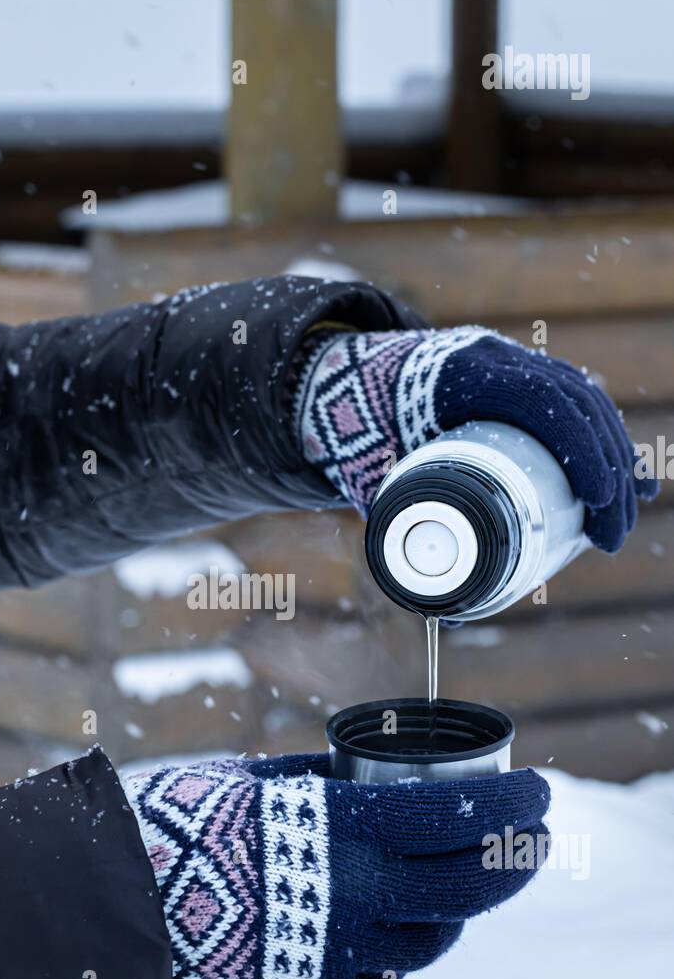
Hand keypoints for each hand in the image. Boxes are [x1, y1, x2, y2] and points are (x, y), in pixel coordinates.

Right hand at [124, 753, 549, 978]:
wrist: (118, 910)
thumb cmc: (179, 824)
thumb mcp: (256, 780)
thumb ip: (322, 784)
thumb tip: (367, 776)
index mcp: (345, 831)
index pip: (457, 818)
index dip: (511, 804)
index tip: (537, 788)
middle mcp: (358, 896)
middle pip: (469, 886)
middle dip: (516, 859)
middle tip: (535, 836)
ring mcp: (343, 954)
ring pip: (436, 939)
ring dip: (460, 909)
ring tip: (461, 882)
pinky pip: (388, 978)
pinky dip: (405, 951)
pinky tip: (404, 930)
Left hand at [293, 326, 657, 551]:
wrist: (349, 380)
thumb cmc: (364, 432)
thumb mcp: (374, 474)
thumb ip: (403, 535)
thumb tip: (448, 618)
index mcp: (468, 372)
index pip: (545, 402)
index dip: (582, 450)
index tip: (599, 503)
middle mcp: (502, 360)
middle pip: (577, 409)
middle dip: (607, 474)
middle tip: (609, 538)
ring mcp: (517, 366)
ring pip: (586, 408)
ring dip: (614, 462)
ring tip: (621, 522)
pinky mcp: (525, 382)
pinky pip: (578, 409)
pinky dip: (604, 445)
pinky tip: (629, 481)